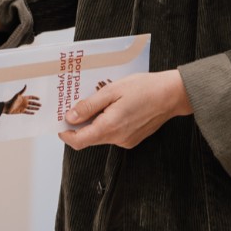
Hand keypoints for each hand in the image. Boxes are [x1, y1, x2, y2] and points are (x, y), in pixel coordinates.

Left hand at [5, 84, 40, 114]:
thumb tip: (26, 85)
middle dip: (36, 104)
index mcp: (23, 98)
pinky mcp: (22, 111)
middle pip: (32, 103)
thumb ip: (22, 91)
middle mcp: (24, 102)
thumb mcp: (17, 95)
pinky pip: (27, 112)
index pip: (31, 97)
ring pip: (30, 107)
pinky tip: (34, 113)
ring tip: (39, 109)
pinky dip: (30, 112)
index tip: (39, 99)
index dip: (35, 98)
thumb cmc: (11, 101)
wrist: (7, 108)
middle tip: (41, 105)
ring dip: (35, 108)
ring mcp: (23, 107)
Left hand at [59, 70, 192, 150]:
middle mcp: (118, 138)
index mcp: (110, 127)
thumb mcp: (111, 91)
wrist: (171, 95)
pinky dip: (106, 123)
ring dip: (94, 123)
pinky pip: (112, 134)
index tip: (59, 125)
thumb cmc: (143, 88)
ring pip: (101, 135)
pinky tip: (111, 107)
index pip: (79, 141)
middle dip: (79, 126)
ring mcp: (126, 140)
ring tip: (96, 102)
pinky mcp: (132, 138)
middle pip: (89, 138)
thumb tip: (70, 118)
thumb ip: (89, 106)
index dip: (66, 135)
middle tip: (74, 107)